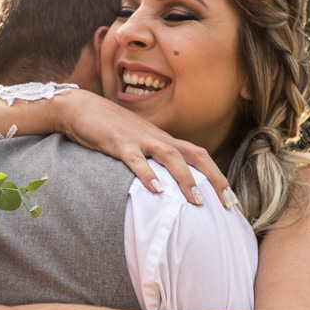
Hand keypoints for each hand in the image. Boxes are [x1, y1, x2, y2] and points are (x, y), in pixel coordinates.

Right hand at [56, 91, 232, 208]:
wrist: (80, 107)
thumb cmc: (108, 130)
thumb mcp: (135, 146)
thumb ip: (151, 162)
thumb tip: (165, 187)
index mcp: (163, 140)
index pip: (199, 156)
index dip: (217, 175)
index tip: (229, 198)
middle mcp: (157, 138)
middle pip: (195, 154)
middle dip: (214, 178)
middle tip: (227, 202)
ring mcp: (138, 138)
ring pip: (170, 156)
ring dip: (185, 179)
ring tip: (195, 200)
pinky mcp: (117, 143)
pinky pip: (135, 160)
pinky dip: (147, 175)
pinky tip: (156, 191)